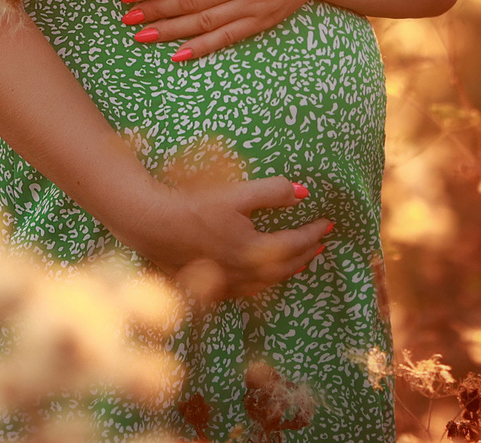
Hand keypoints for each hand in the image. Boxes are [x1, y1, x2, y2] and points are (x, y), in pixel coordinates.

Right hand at [110, 174, 331, 298]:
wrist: (152, 225)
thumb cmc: (194, 206)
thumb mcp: (236, 193)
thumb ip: (272, 192)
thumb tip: (304, 192)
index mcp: (254, 250)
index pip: (295, 243)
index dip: (314, 232)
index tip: (329, 223)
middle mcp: (244, 273)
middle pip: (286, 267)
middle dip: (307, 253)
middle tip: (321, 242)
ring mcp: (227, 283)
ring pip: (268, 282)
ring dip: (289, 269)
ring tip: (301, 259)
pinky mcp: (211, 287)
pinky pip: (249, 289)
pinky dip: (265, 281)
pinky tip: (264, 274)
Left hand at [118, 0, 356, 61]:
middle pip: (188, 0)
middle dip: (155, 10)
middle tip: (128, 19)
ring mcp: (251, 5)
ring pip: (202, 23)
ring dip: (169, 31)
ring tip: (142, 36)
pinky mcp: (261, 21)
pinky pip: (226, 37)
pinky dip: (201, 47)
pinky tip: (178, 54)